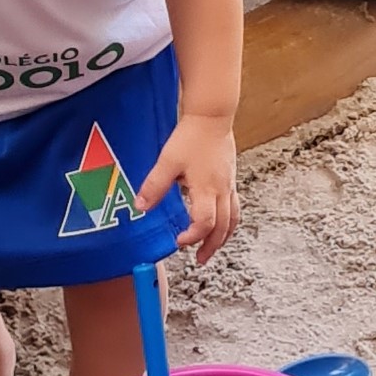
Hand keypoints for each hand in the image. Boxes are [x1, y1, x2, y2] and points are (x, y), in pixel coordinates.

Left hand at [136, 113, 238, 262]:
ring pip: (232, 219)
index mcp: (206, 189)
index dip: (193, 236)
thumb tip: (141, 207)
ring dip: (223, 237)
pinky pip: (234, 207)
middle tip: (200, 259)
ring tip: (212, 248)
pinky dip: (228, 222)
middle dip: (211, 246)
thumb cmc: (191, 137)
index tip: (179, 240)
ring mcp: (229, 185)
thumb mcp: (167, 161)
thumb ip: (154, 185)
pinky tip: (220, 223)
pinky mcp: (231, 179)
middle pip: (223, 228)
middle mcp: (222, 190)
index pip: (205, 223)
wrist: (212, 116)